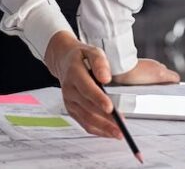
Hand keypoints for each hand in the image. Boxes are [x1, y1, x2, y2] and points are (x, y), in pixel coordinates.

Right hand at [44, 32, 180, 138]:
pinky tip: (108, 133)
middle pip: (88, 107)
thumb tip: (106, 79)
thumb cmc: (81, 56)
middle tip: (121, 125)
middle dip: (106, 118)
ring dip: (103, 128)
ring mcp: (69, 101)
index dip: (98, 99)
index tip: (110, 108)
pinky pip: (83, 122)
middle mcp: (69, 89)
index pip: (87, 88)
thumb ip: (100, 63)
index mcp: (74, 73)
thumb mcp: (92, 51)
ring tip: (118, 133)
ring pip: (86, 118)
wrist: (63, 60)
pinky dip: (97, 130)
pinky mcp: (71, 109)